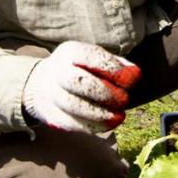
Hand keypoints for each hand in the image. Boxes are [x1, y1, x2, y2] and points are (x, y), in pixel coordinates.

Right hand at [22, 41, 140, 132]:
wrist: (44, 83)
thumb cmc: (81, 69)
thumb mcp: (95, 59)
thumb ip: (116, 64)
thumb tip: (134, 74)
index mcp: (70, 52)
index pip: (90, 56)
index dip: (112, 68)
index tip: (132, 80)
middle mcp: (57, 71)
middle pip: (77, 81)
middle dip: (104, 92)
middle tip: (124, 100)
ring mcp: (50, 94)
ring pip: (73, 105)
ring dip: (99, 114)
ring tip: (119, 117)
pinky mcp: (51, 115)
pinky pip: (70, 123)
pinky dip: (92, 126)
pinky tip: (108, 125)